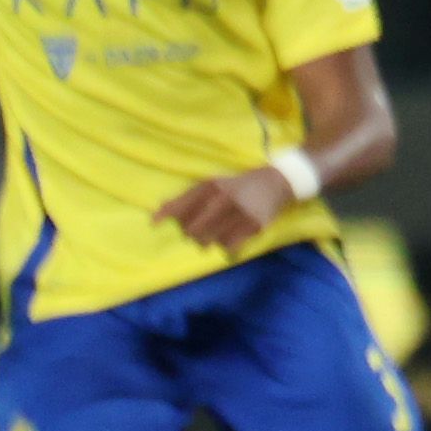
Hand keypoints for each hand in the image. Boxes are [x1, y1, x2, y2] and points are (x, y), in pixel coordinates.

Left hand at [158, 165, 293, 251]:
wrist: (277, 183)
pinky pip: (229, 247)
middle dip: (192, 234)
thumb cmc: (237, 186)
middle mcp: (224, 199)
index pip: (181, 205)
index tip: (153, 225)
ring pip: (210, 241)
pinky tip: (230, 236)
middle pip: (193, 230)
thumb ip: (186, 199)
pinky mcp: (254, 226)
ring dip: (210, 241)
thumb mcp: (212, 185)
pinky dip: (226, 246)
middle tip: (198, 231)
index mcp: (211, 187)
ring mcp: (239, 213)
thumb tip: (157, 215)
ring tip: (218, 232)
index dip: (165, 216)